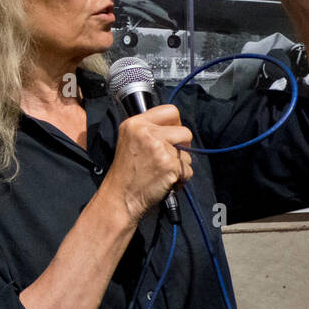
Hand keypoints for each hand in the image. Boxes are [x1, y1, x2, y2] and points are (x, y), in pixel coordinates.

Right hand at [102, 104, 192, 221]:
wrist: (120, 198)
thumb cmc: (126, 173)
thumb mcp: (129, 141)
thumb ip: (149, 130)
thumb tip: (175, 127)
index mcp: (134, 124)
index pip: (170, 110)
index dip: (175, 124)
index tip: (171, 137)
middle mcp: (146, 133)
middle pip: (185, 132)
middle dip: (181, 147)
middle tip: (166, 158)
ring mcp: (158, 148)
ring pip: (188, 153)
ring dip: (179, 165)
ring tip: (160, 172)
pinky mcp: (169, 165)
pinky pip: (188, 170)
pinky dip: (180, 179)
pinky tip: (164, 181)